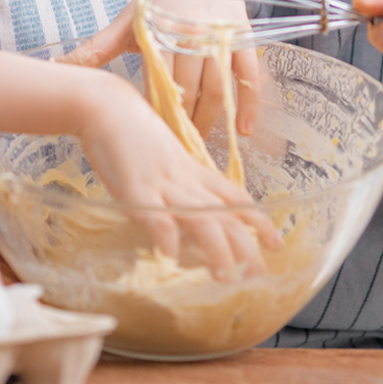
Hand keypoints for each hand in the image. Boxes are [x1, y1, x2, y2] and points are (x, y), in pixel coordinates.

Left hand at [61, 0, 260, 140]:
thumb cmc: (159, 0)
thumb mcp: (129, 21)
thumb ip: (97, 48)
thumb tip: (57, 67)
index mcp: (160, 32)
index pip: (156, 82)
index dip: (153, 112)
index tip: (148, 138)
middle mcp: (191, 35)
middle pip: (188, 91)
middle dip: (181, 124)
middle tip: (175, 151)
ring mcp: (220, 37)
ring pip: (217, 89)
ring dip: (209, 121)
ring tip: (199, 145)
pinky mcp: (243, 38)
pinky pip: (249, 76)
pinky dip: (247, 106)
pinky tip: (242, 132)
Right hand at [74, 76, 280, 279]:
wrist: (107, 106)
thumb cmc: (132, 131)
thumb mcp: (166, 158)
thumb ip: (181, 181)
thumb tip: (191, 205)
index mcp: (194, 172)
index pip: (236, 198)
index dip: (258, 221)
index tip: (276, 242)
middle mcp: (186, 181)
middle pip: (226, 216)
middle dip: (246, 247)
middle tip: (258, 275)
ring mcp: (163, 185)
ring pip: (202, 219)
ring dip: (217, 250)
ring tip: (225, 277)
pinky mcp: (136, 189)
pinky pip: (157, 216)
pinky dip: (167, 237)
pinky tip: (170, 257)